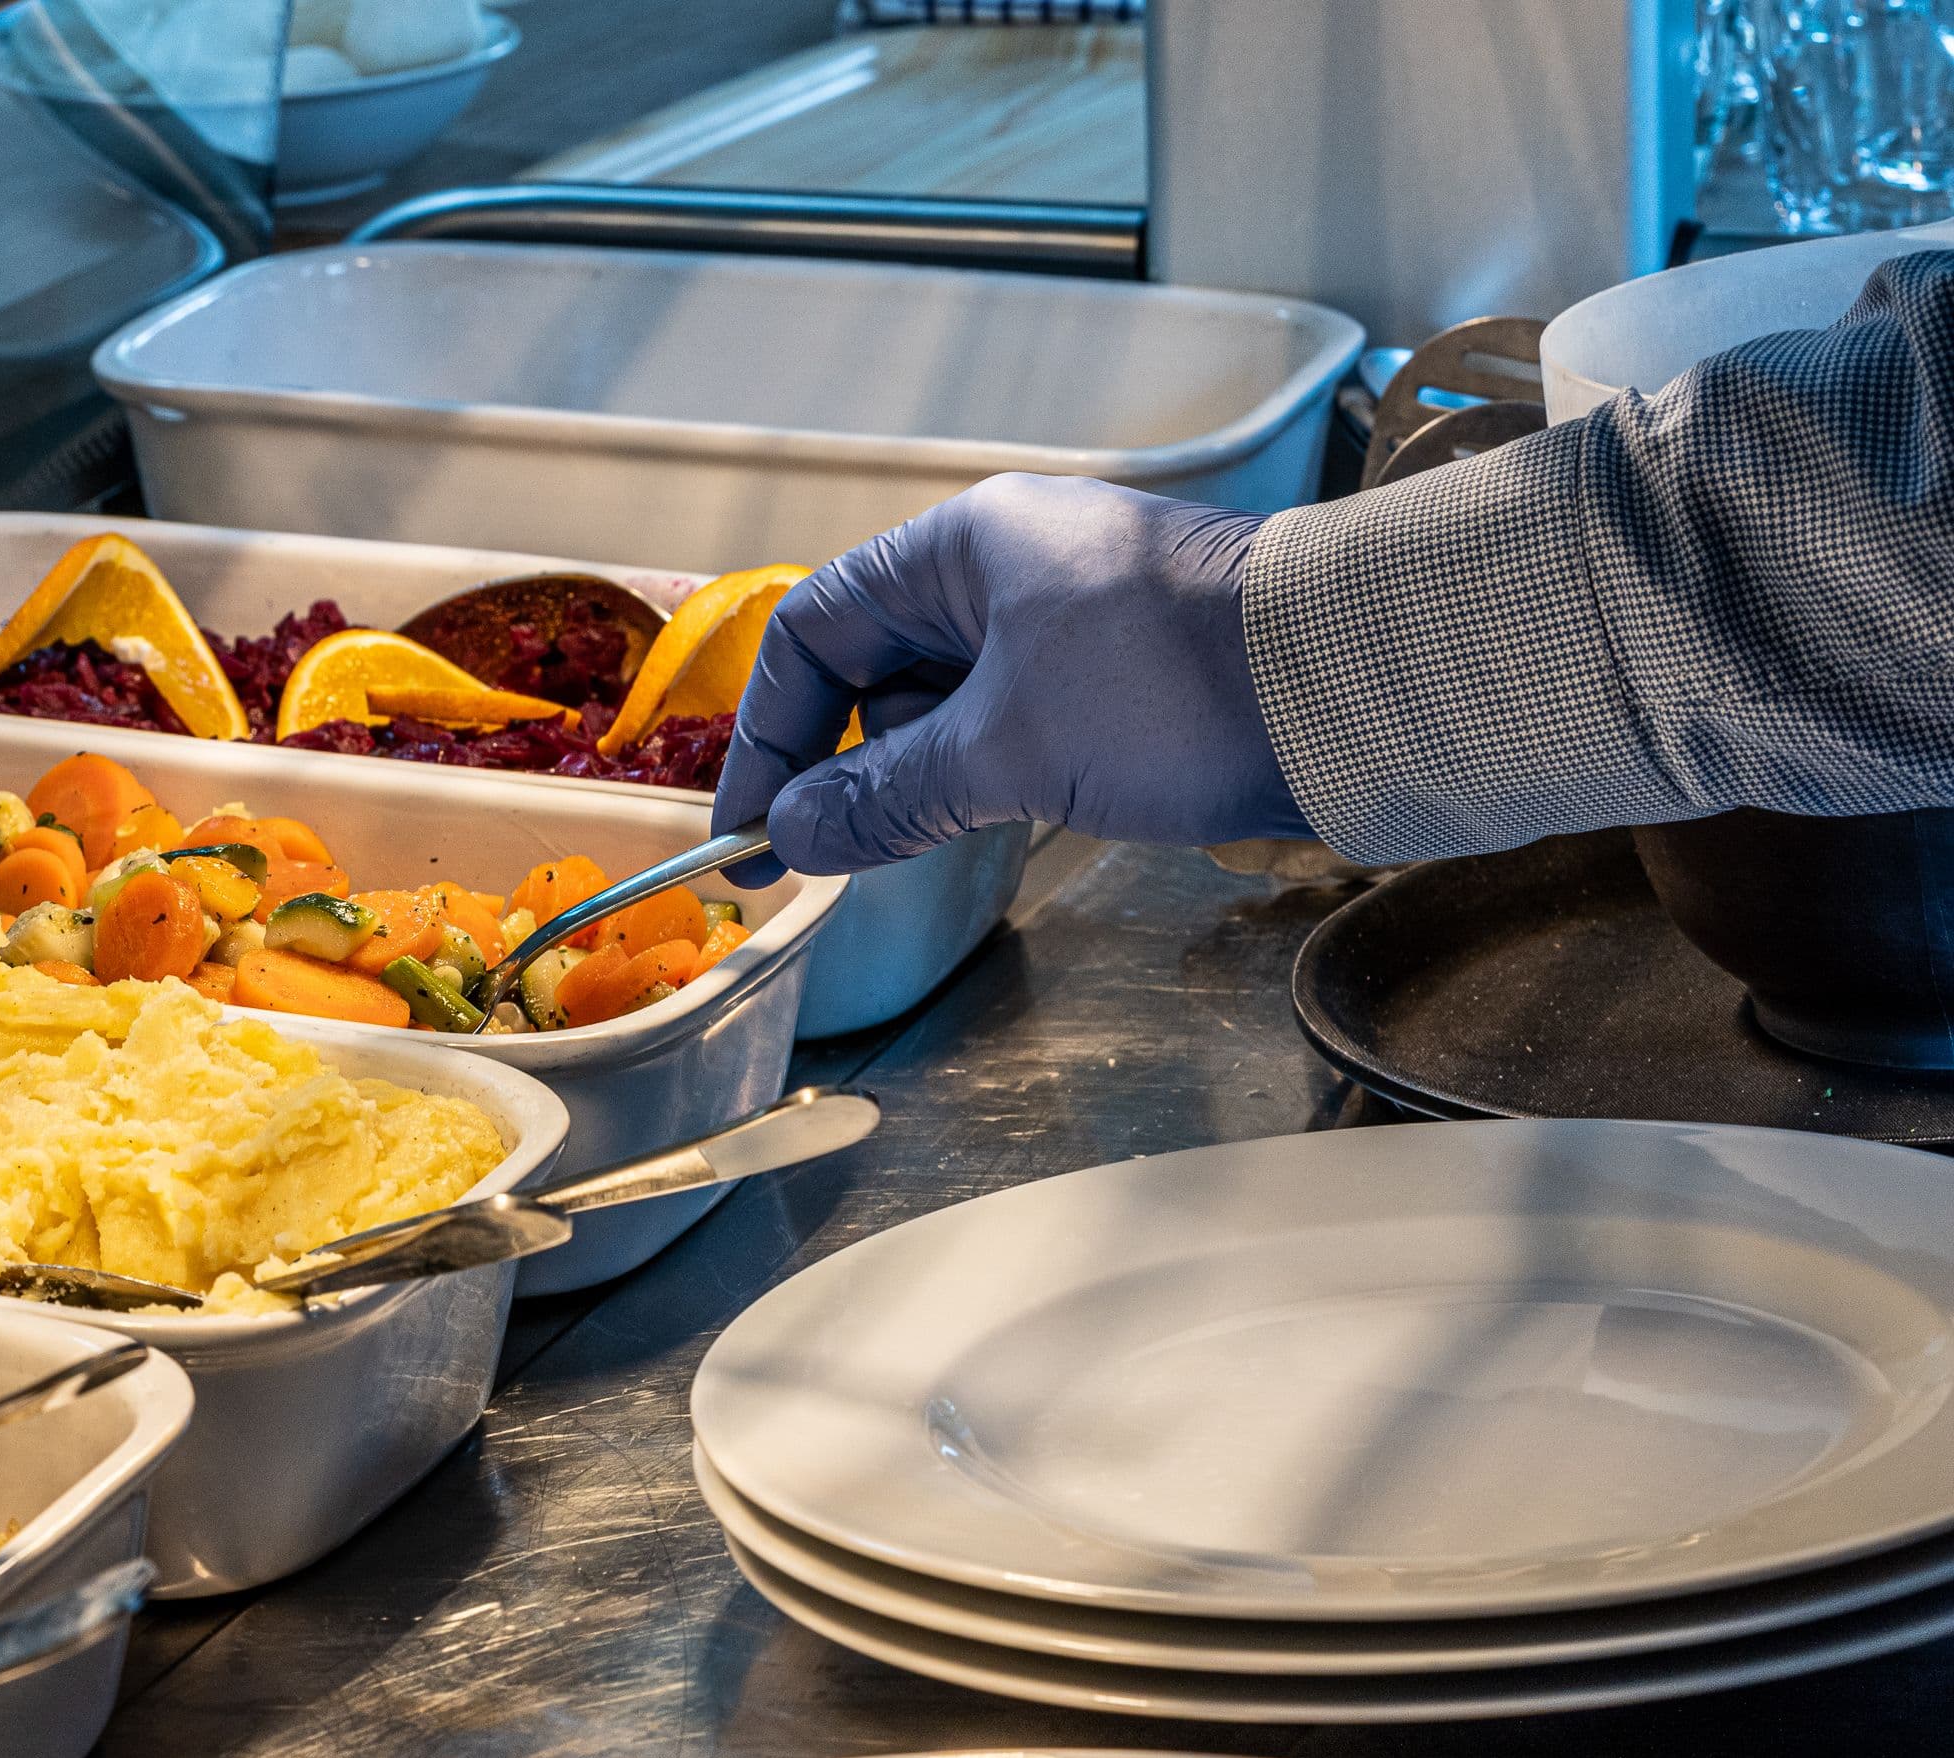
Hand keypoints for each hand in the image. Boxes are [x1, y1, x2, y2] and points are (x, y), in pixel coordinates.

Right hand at [713, 475, 1312, 884]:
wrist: (1363, 687)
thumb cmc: (1180, 689)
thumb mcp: (1006, 750)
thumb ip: (888, 794)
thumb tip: (796, 833)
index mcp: (966, 547)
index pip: (817, 628)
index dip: (771, 729)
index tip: (754, 821)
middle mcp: (1013, 565)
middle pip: (880, 664)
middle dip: (844, 759)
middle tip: (826, 850)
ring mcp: (1074, 616)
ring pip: (950, 700)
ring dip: (918, 774)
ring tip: (905, 844)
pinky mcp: (1128, 670)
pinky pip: (1017, 720)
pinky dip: (985, 772)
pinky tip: (985, 823)